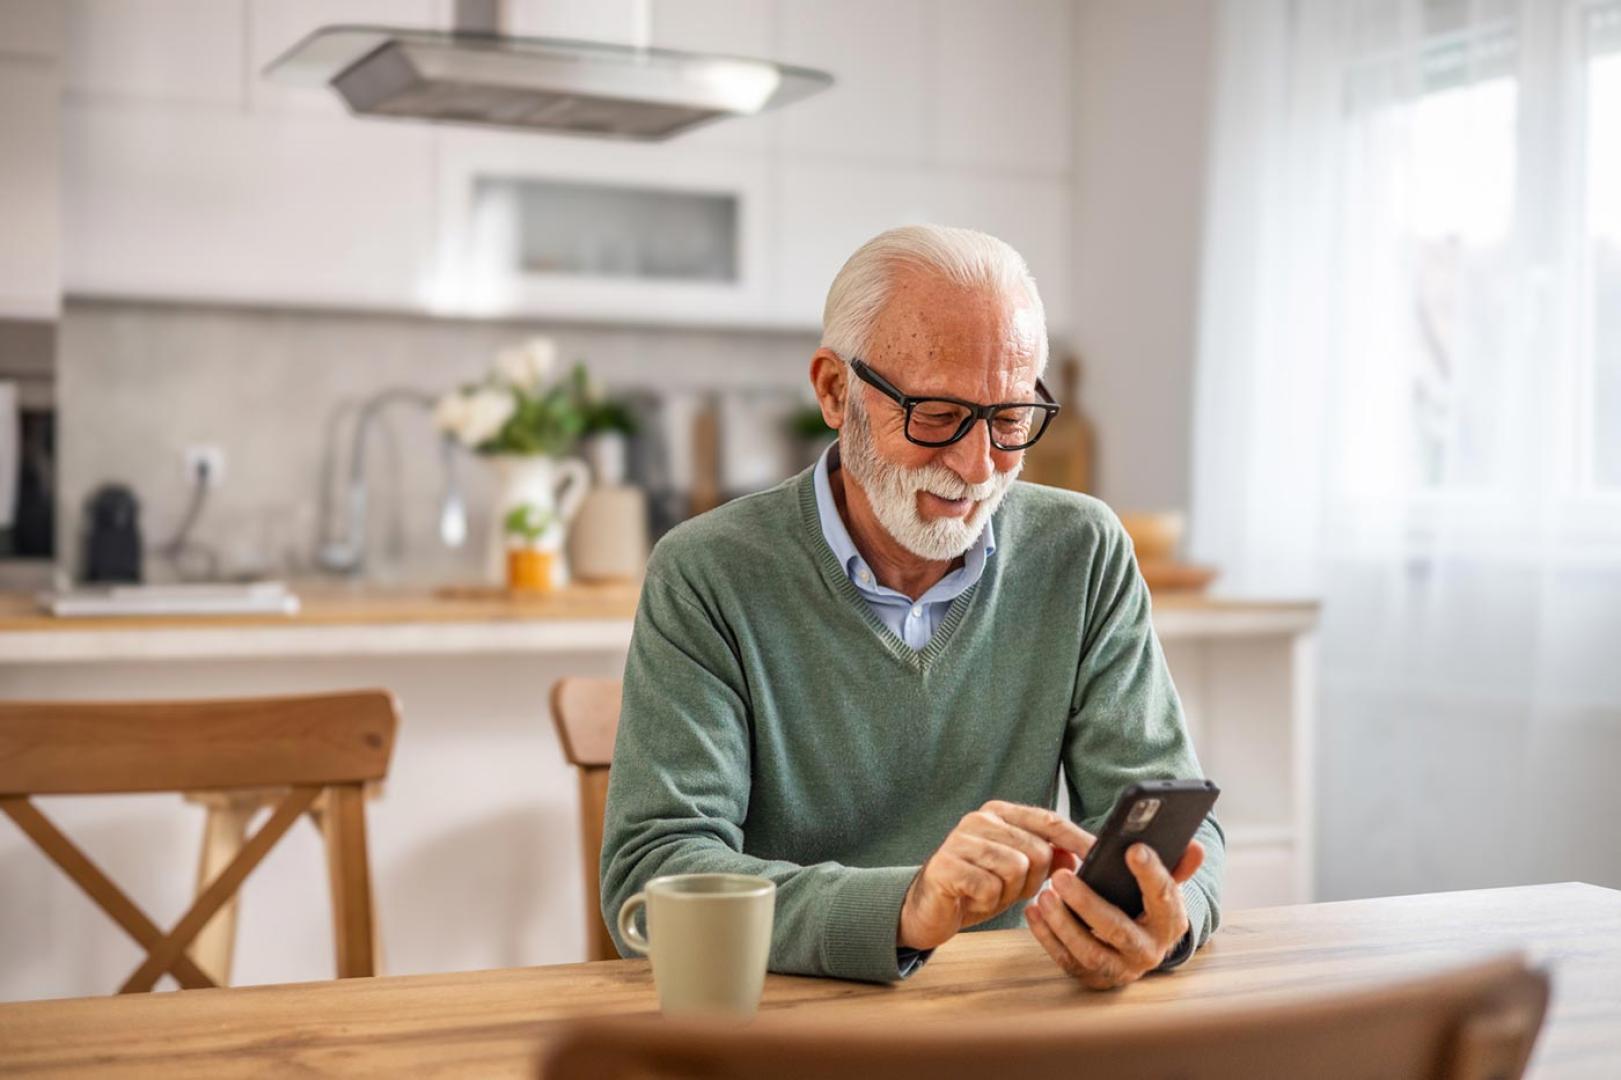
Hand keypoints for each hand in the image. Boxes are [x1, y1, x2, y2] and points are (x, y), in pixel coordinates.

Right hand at [898, 801, 1094, 951]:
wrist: (928, 909)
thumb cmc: (976, 888)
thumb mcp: (1018, 875)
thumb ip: (1047, 859)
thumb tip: (1078, 853)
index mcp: (999, 813)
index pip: (1048, 820)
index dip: (1077, 839)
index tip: (1100, 855)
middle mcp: (979, 819)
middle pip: (1037, 850)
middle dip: (1033, 880)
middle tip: (1009, 890)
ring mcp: (960, 839)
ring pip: (1016, 868)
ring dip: (1009, 892)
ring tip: (990, 892)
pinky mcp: (946, 864)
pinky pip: (990, 887)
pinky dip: (988, 901)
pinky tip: (972, 898)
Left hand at [1025, 839, 1204, 990]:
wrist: (1135, 948)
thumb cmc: (1145, 907)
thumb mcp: (1164, 888)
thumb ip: (1177, 866)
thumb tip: (1196, 846)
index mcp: (1170, 923)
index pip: (1164, 898)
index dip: (1151, 874)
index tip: (1134, 848)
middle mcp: (1148, 951)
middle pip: (1117, 930)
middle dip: (1087, 903)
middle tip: (1061, 876)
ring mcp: (1120, 968)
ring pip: (1089, 951)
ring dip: (1063, 923)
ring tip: (1044, 895)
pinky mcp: (1093, 978)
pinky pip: (1067, 960)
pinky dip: (1047, 937)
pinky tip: (1034, 912)